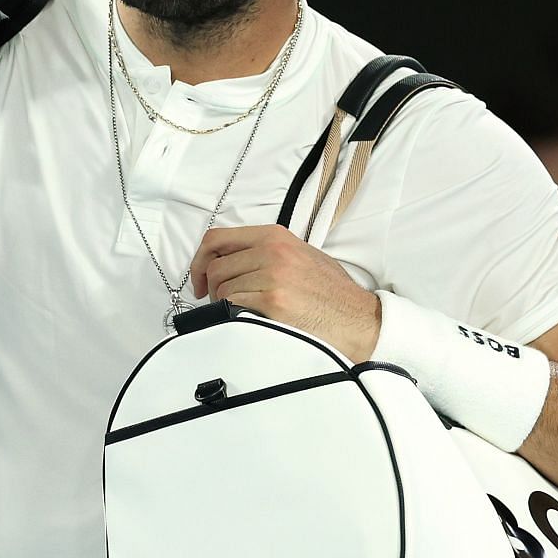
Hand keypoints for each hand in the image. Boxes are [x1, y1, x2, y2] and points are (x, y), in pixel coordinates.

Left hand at [188, 225, 379, 359]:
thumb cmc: (332, 294)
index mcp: (276, 237)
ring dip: (223, 305)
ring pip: (221, 289)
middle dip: (211, 289)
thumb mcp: (302, 256)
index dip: (200, 260)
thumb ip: (267, 252)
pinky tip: (248, 320)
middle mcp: (273, 251)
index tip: (199, 279)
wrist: (358, 320)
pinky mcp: (272, 301)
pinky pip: (233, 306)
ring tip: (239, 313)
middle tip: (221, 303)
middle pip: (216, 267)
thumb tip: (231, 262)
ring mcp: (272, 276)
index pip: (218, 238)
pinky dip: (233, 315)